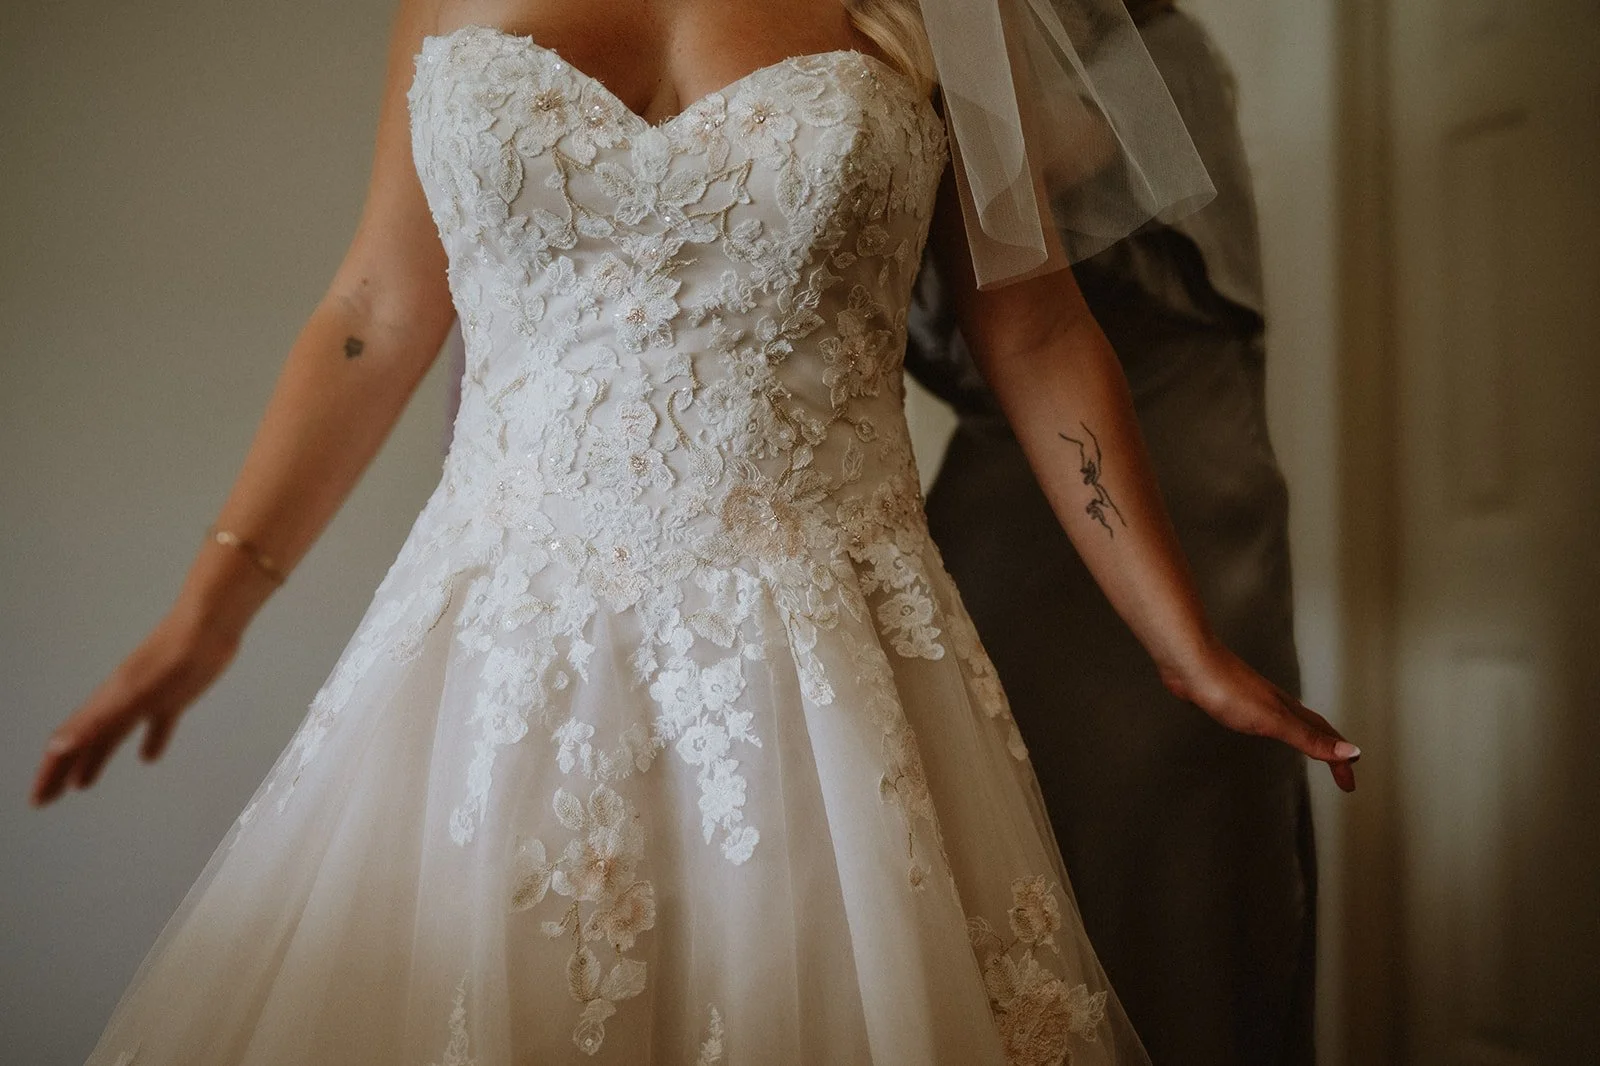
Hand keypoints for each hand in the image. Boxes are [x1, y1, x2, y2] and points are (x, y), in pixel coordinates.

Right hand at [31, 607, 239, 806]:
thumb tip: (58, 746)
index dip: (51, 773)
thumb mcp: (133, 693)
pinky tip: (148, 757)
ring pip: (112, 736)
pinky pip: (155, 725)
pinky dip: (149, 742)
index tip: (38, 801)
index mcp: (105, 704)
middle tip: (49, 800)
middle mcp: (118, 703)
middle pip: (84, 743)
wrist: (209, 626)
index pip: (68, 744)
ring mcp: (146, 700)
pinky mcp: (174, 697)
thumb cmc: (171, 658)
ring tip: (83, 785)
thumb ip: (98, 719)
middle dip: (63, 771)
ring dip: (96, 760)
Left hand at [1161, 639, 1359, 792]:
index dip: (1340, 761)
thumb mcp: (1273, 720)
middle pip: (1314, 728)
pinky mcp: (1231, 700)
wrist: (1190, 663)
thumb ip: (1309, 737)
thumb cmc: (1227, 688)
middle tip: (1341, 771)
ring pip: (1290, 721)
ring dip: (1306, 736)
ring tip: (1312, 750)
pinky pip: (1262, 719)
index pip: (1326, 738)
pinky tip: (1259, 729)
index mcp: (1289, 710)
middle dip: (1331, 750)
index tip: (1349, 784)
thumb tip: (1349, 751)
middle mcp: (1276, 704)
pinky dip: (1273, 729)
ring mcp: (1254, 701)